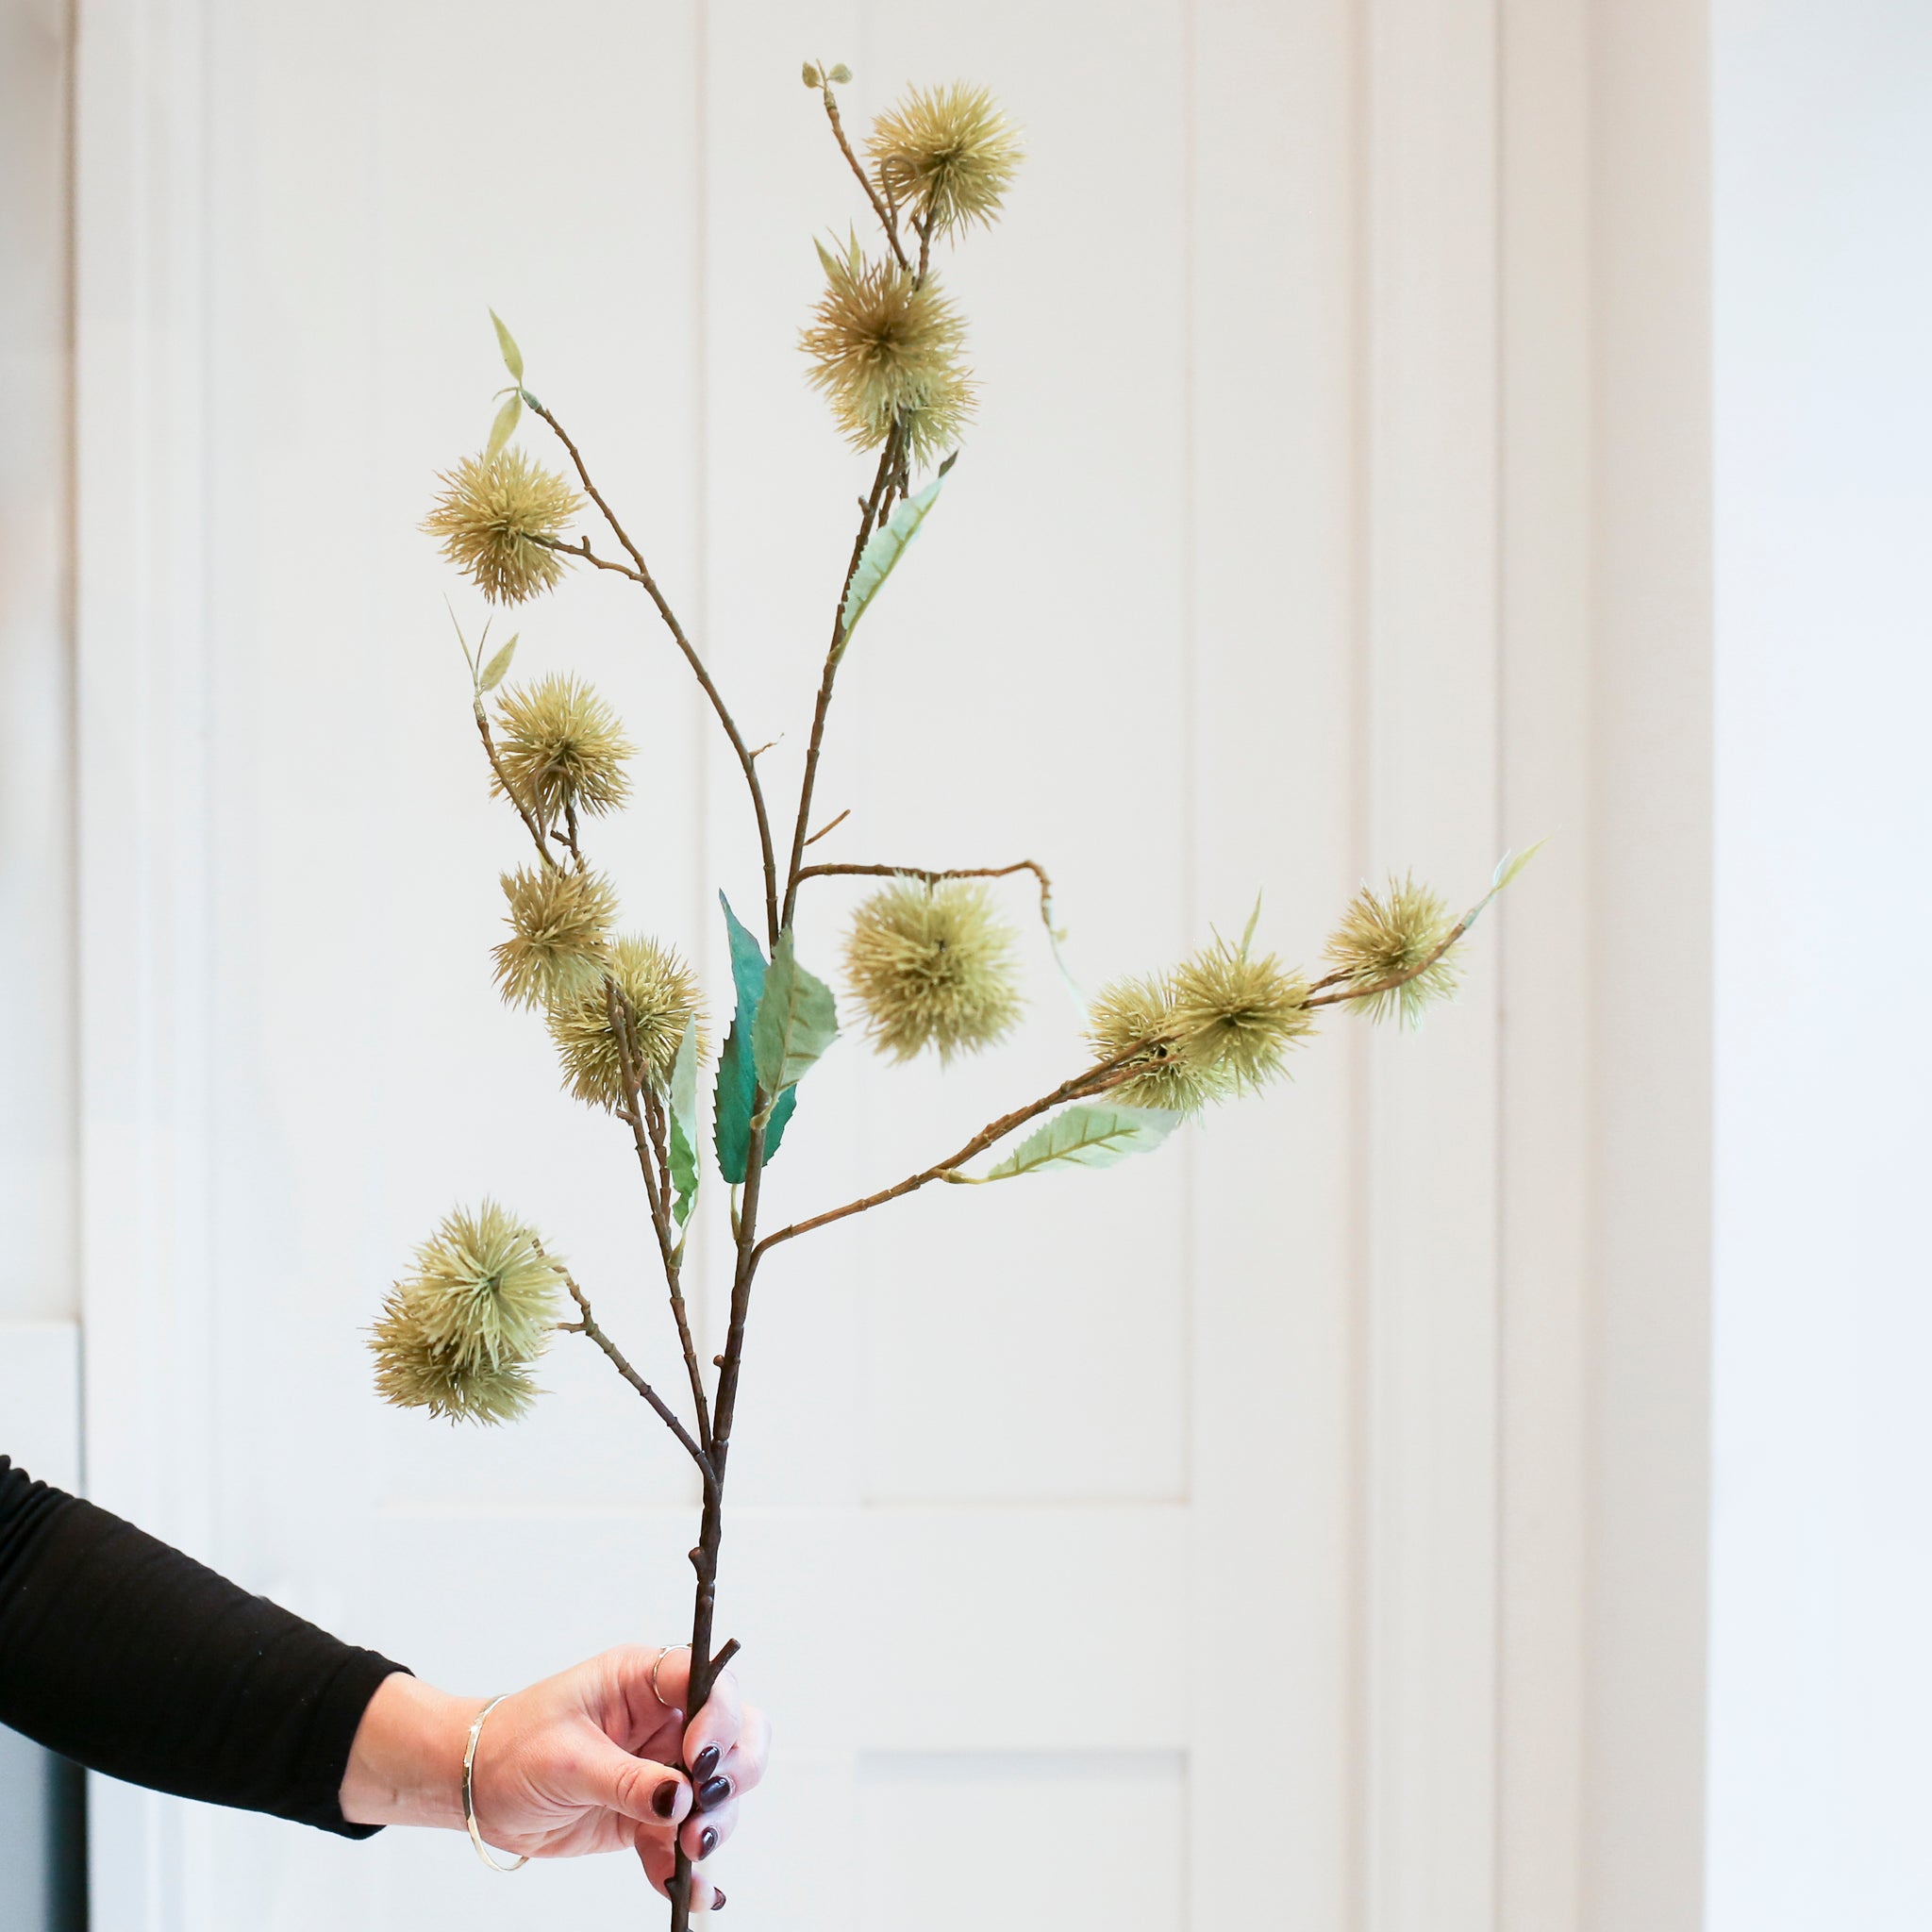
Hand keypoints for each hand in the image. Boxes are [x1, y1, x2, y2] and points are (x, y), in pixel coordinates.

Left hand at [340, 1645, 769, 1909]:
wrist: (479, 1791)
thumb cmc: (513, 1748)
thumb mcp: (567, 1760)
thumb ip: (628, 1780)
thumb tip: (681, 1799)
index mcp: (643, 1680)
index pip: (708, 1681)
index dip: (720, 1714)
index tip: (702, 1758)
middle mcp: (664, 1718)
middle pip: (735, 1734)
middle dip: (734, 1774)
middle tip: (706, 1810)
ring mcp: (662, 1765)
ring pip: (721, 1791)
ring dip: (715, 1824)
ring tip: (690, 1852)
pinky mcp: (651, 1812)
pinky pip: (686, 1836)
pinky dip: (689, 1865)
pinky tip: (684, 1886)